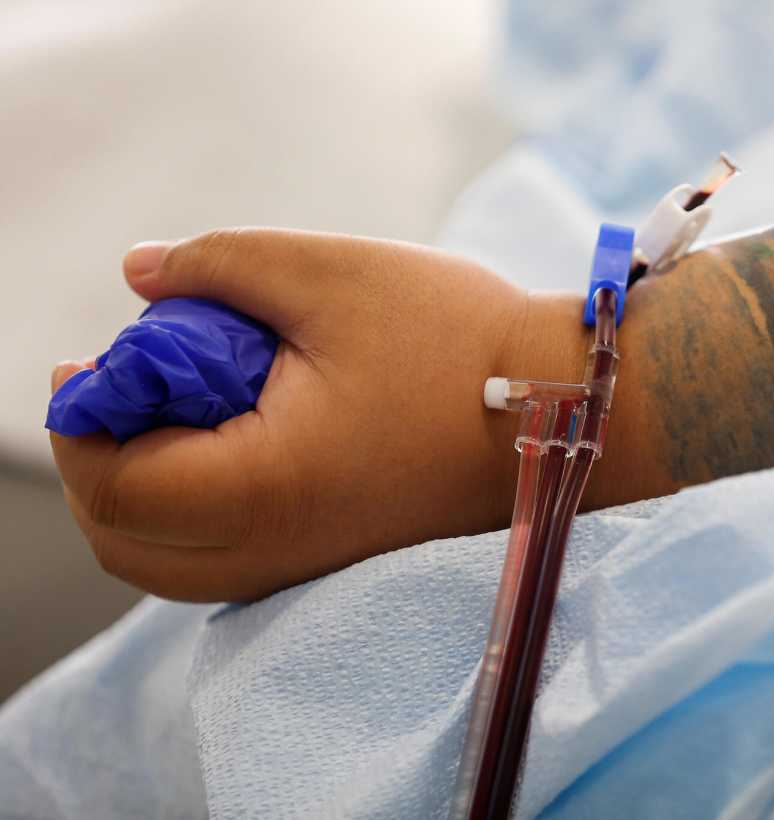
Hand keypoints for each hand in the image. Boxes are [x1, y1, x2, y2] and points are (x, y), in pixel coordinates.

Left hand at [49, 229, 601, 600]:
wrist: (564, 406)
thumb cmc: (459, 339)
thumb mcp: (332, 272)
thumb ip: (218, 264)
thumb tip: (140, 272)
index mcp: (266, 486)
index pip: (117, 484)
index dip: (83, 420)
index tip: (90, 363)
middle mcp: (278, 549)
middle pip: (127, 543)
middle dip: (100, 464)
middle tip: (121, 389)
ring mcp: (309, 566)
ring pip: (172, 564)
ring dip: (144, 494)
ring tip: (173, 413)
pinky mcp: (335, 560)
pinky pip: (224, 561)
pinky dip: (194, 512)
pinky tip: (229, 442)